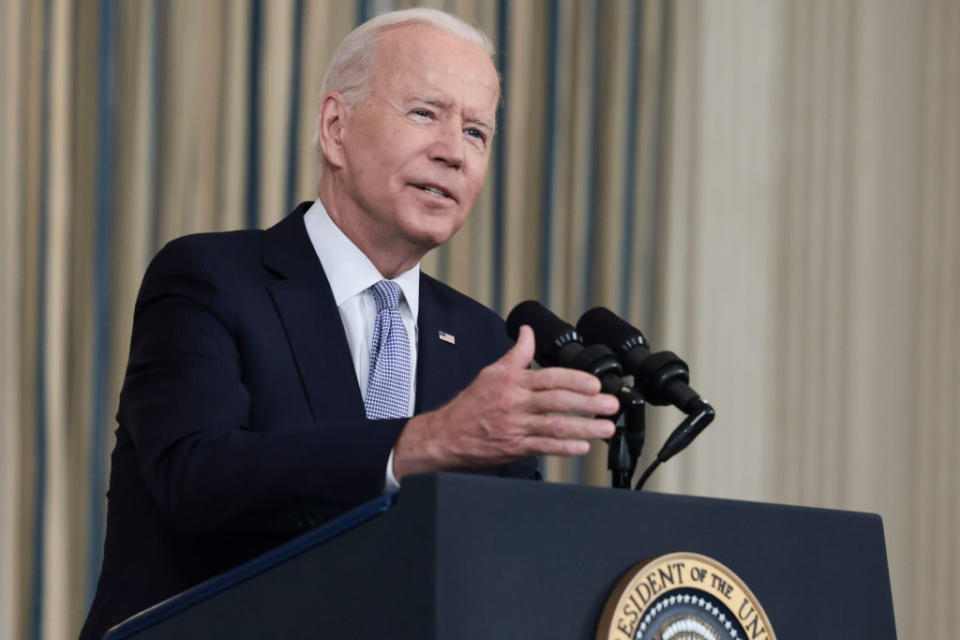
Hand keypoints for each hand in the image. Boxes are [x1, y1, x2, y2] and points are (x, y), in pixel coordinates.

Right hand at [391, 325, 617, 479]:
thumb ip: (516, 354)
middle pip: (557, 402)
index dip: (575, 380)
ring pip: (555, 426)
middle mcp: (516, 403)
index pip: (549, 378)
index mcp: (512, 382)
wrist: (446, 435)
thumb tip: (528, 332)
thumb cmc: (470, 405)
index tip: (595, 384)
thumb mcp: (492, 372)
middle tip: (610, 405)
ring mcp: (516, 426)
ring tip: (606, 428)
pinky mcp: (514, 447)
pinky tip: (582, 447)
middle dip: (588, 404)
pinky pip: (543, 447)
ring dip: (584, 427)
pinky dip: (564, 448)